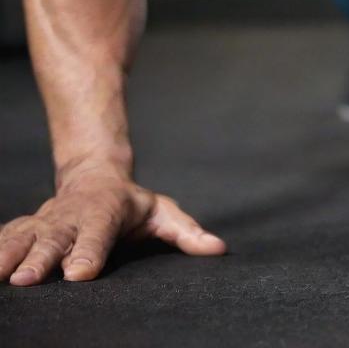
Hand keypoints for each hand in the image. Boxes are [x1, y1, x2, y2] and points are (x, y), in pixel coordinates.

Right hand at [0, 163, 226, 285]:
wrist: (94, 176)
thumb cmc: (131, 205)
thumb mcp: (163, 213)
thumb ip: (187, 232)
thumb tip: (218, 249)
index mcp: (107, 211)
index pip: (99, 232)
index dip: (90, 252)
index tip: (80, 274)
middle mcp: (72, 215)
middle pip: (57, 236)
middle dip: (43, 257)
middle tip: (31, 280)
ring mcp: (46, 221)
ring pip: (25, 235)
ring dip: (12, 255)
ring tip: (2, 276)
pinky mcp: (25, 228)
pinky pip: (6, 237)